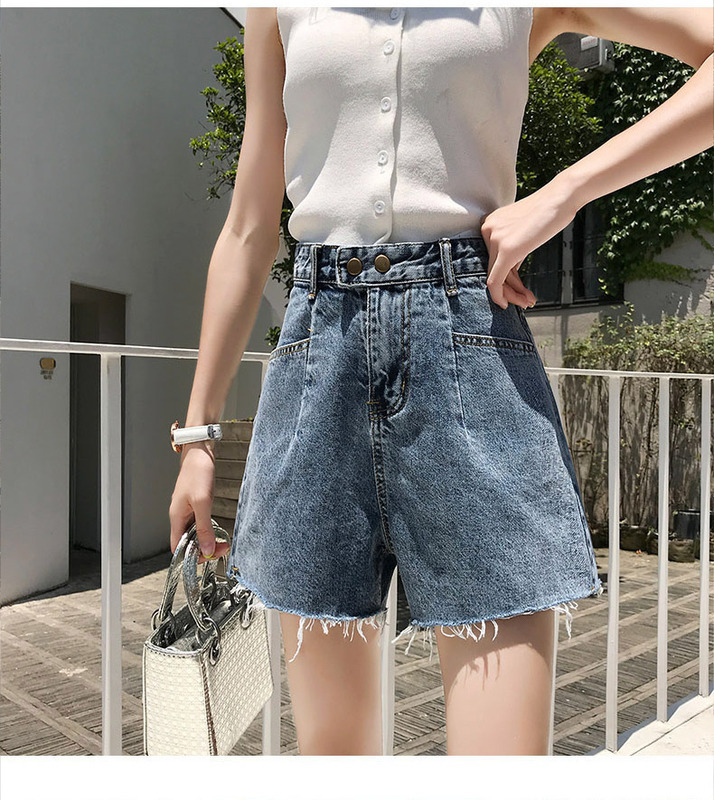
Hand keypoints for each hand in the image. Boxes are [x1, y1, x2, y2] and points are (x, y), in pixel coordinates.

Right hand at [169, 442, 229, 564]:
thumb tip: (206, 549)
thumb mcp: (202, 502)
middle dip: (204, 549)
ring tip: (223, 542)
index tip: (209, 555)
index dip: (191, 556)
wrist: (200, 453)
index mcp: (176, 518)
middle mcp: (180, 517)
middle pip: (188, 544)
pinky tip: (218, 531)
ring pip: (195, 535)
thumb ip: (204, 527)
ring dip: (208, 541)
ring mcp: (187, 512)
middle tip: (222, 548)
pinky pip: (200, 525)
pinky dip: (209, 531)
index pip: (178, 548)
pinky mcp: (196, 506)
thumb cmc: (198, 473)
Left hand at [479, 182, 577, 309]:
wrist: (563, 196)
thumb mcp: (524, 231)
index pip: (494, 259)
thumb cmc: (549, 212)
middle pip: (493, 269)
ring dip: (513, 294)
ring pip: (496, 277)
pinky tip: (514, 303)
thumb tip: (510, 272)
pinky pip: (495, 281)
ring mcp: (495, 239)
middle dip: (509, 289)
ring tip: (529, 302)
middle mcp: (487, 230)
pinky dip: (502, 296)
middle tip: (525, 301)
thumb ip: (513, 249)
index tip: (518, 291)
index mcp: (489, 224)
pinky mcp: (506, 250)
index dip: (506, 279)